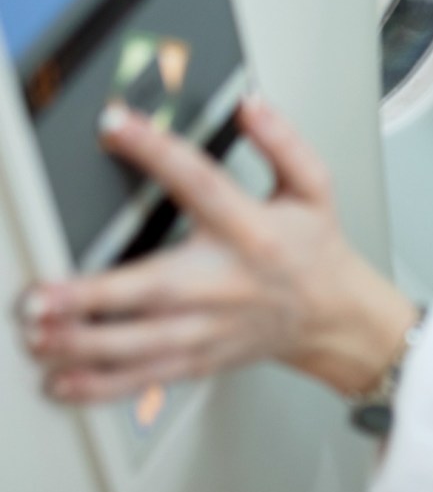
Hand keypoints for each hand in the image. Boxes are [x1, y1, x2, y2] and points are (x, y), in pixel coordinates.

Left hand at [15, 97, 418, 403]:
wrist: (334, 316)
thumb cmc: (314, 251)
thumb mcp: (314, 188)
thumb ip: (284, 142)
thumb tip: (252, 106)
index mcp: (252, 230)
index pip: (201, 182)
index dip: (157, 150)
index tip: (114, 125)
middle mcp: (226, 282)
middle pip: (154, 288)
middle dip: (93, 296)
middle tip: (41, 296)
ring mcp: (210, 327)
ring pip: (140, 342)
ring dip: (84, 342)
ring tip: (40, 335)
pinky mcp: (199, 358)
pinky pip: (145, 377)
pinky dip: (101, 385)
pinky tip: (63, 381)